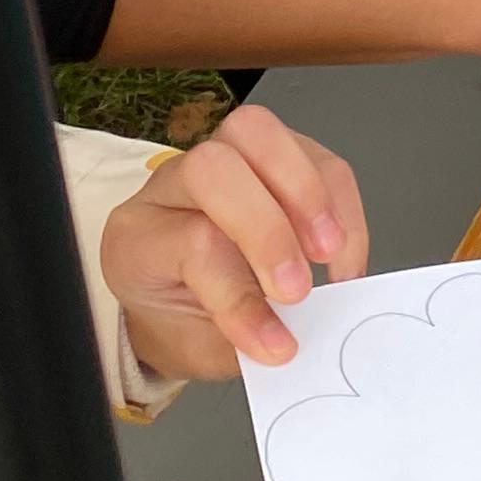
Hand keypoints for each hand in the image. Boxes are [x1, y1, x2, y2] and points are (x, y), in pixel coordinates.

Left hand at [101, 103, 365, 379]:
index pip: (192, 244)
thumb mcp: (198, 346)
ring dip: (310, 196)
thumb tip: (291, 336)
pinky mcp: (273, 155)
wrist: (176, 305)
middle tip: (298, 288)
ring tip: (330, 255)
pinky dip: (339, 201)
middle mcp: (172, 184)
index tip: (277, 345)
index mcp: (138, 237)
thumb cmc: (183, 322)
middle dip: (268, 228)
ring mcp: (223, 156)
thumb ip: (242, 338)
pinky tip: (342, 249)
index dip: (240, 297)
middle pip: (214, 168)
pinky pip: (314, 155)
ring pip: (260, 135)